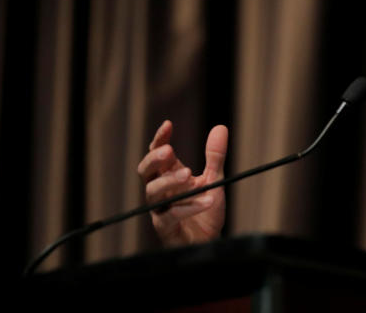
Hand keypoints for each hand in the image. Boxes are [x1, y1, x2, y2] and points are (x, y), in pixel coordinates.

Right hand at [136, 120, 227, 245]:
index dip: (159, 139)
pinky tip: (207, 200)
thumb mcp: (215, 179)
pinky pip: (170, 216)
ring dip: (171, 182)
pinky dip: (189, 207)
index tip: (168, 125)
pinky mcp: (166, 228)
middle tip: (170, 151)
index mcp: (169, 176)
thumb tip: (221, 127)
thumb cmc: (205, 210)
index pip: (157, 154)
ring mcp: (161, 209)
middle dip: (154, 160)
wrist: (210, 240)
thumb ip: (215, 156)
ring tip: (190, 176)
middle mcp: (161, 191)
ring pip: (153, 193)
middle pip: (145, 172)